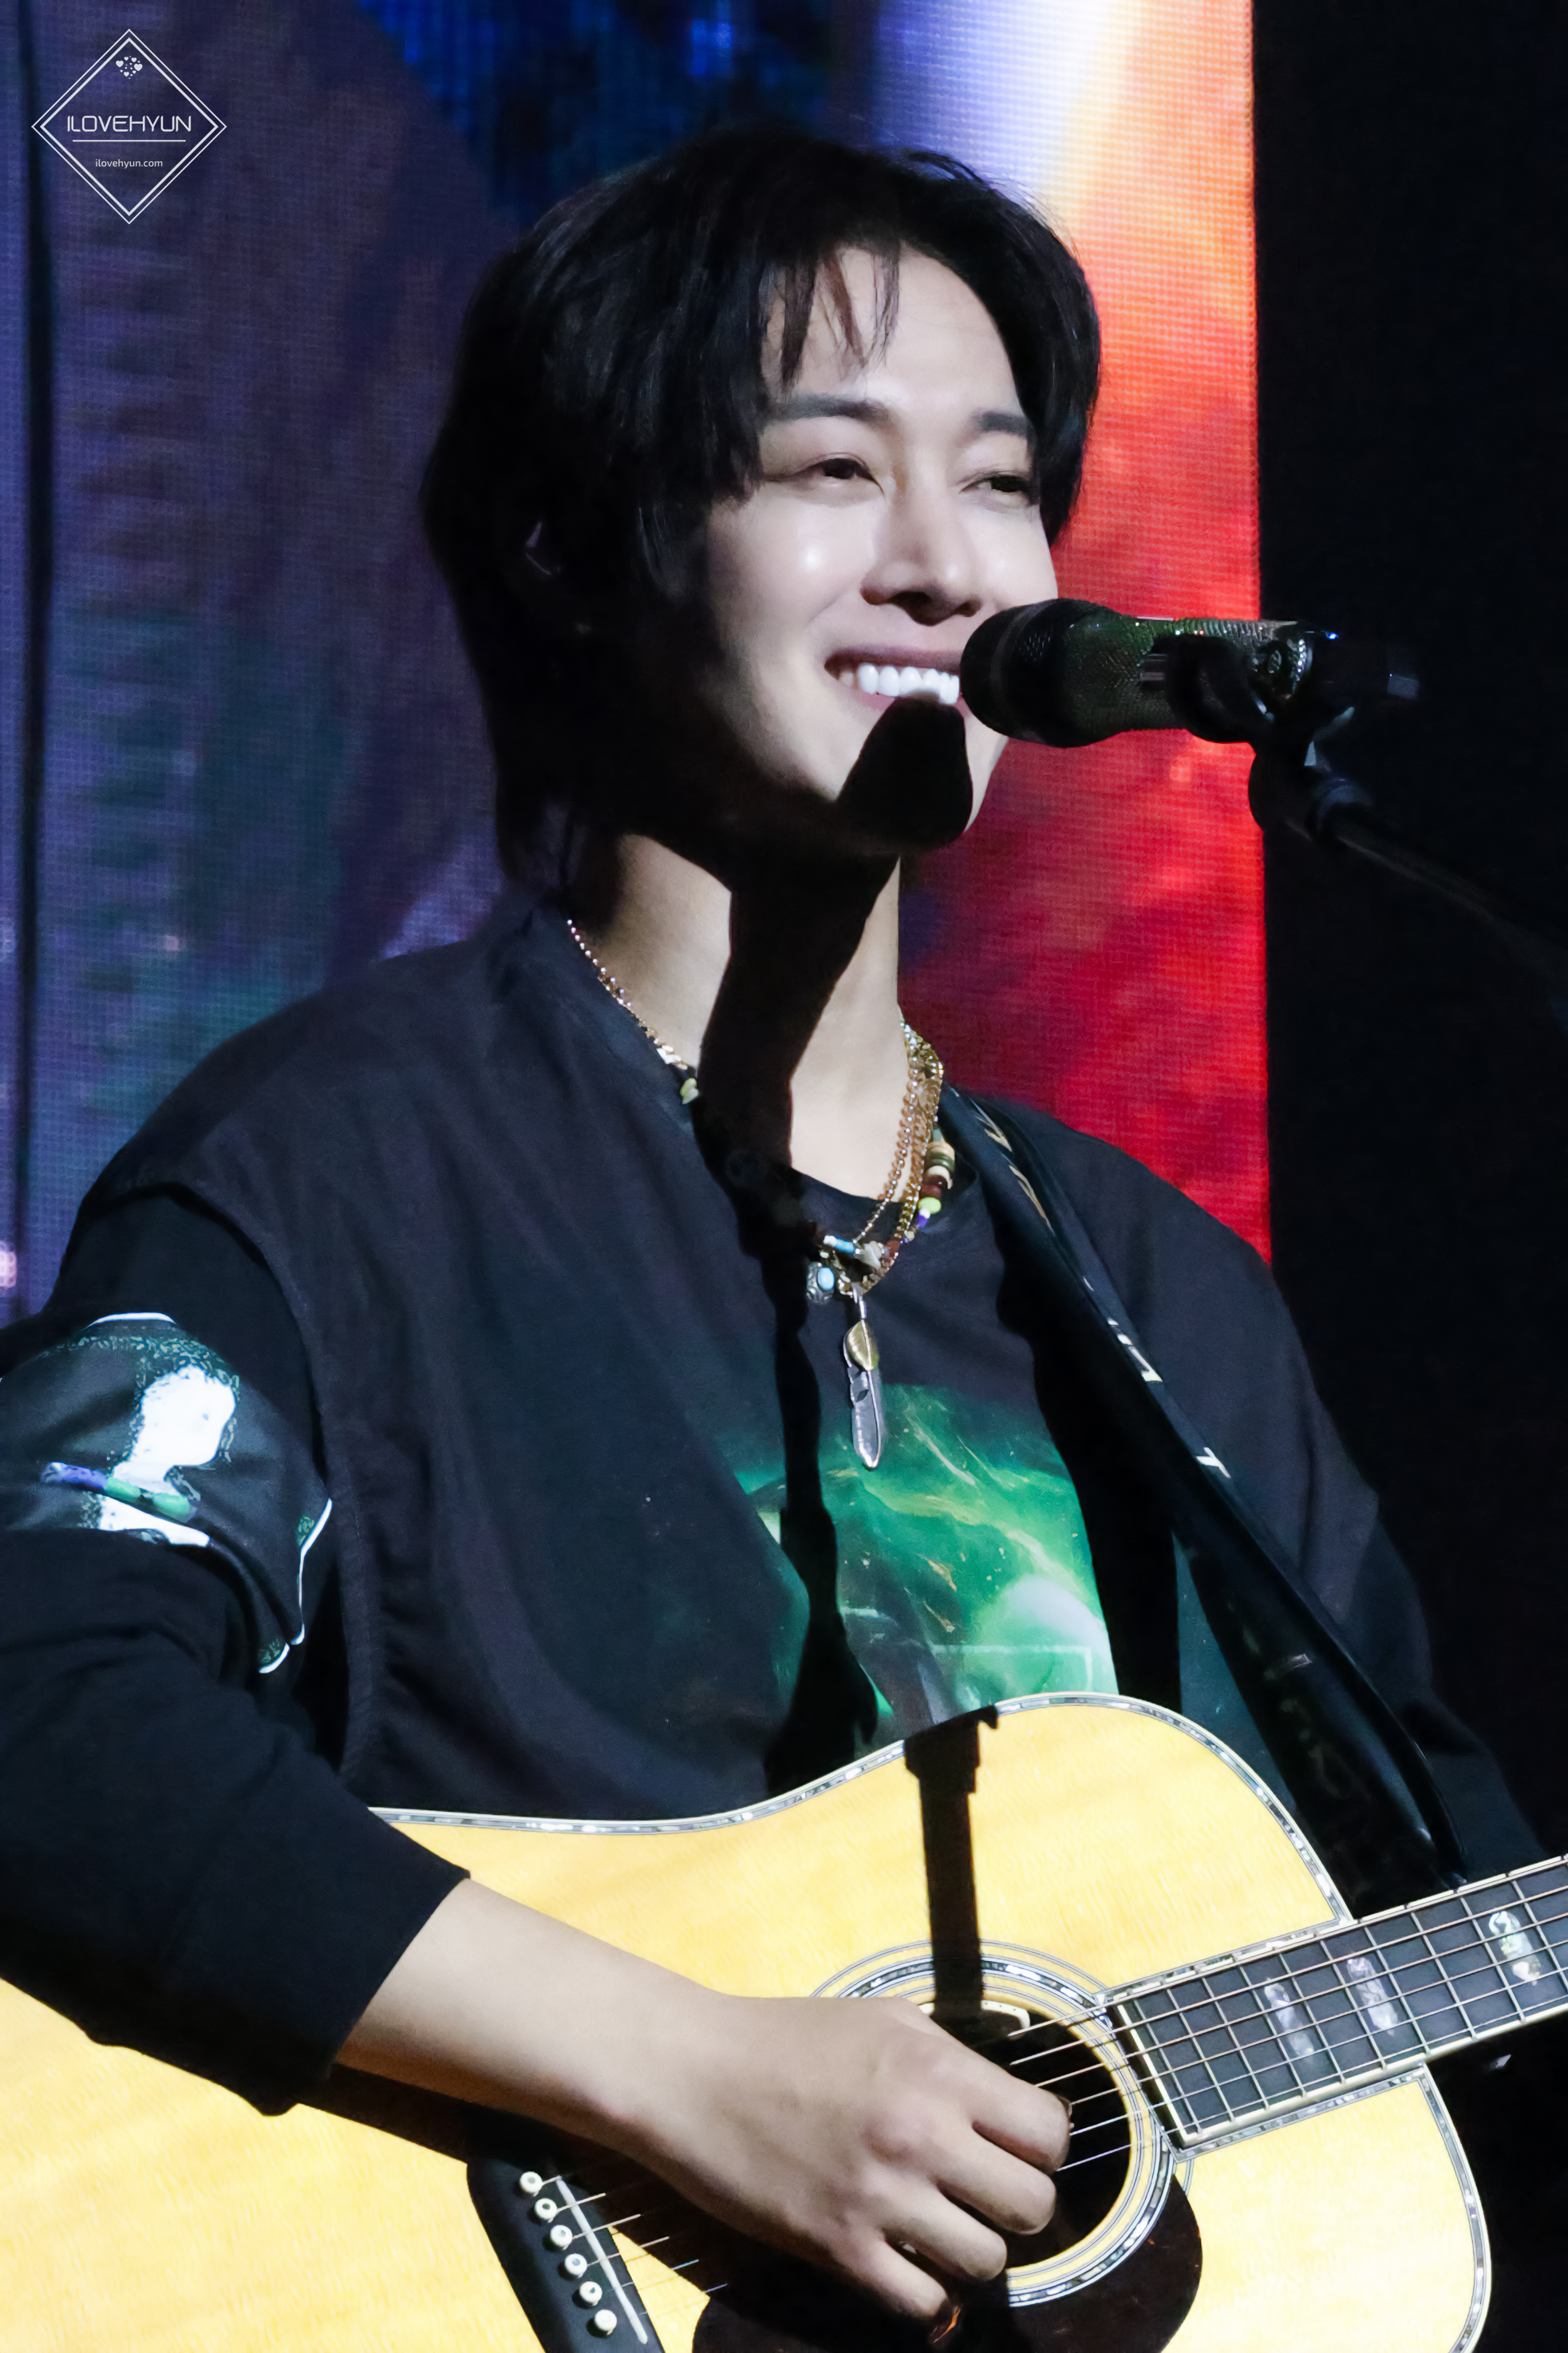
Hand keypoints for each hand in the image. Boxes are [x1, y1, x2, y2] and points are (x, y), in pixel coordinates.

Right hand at [624, 1987, 1068, 2319]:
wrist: (695, 2073)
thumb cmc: (788, 2038)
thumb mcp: (885, 2020)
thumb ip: (953, 2061)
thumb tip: (1010, 2106)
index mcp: (938, 2070)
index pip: (1050, 2134)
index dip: (1042, 2148)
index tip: (1017, 2150)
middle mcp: (920, 2133)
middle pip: (1032, 2206)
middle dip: (1017, 2205)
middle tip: (982, 2195)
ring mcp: (880, 2195)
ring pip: (987, 2262)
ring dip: (971, 2250)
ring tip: (941, 2227)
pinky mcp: (839, 2247)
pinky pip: (923, 2302)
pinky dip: (924, 2291)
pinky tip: (903, 2260)